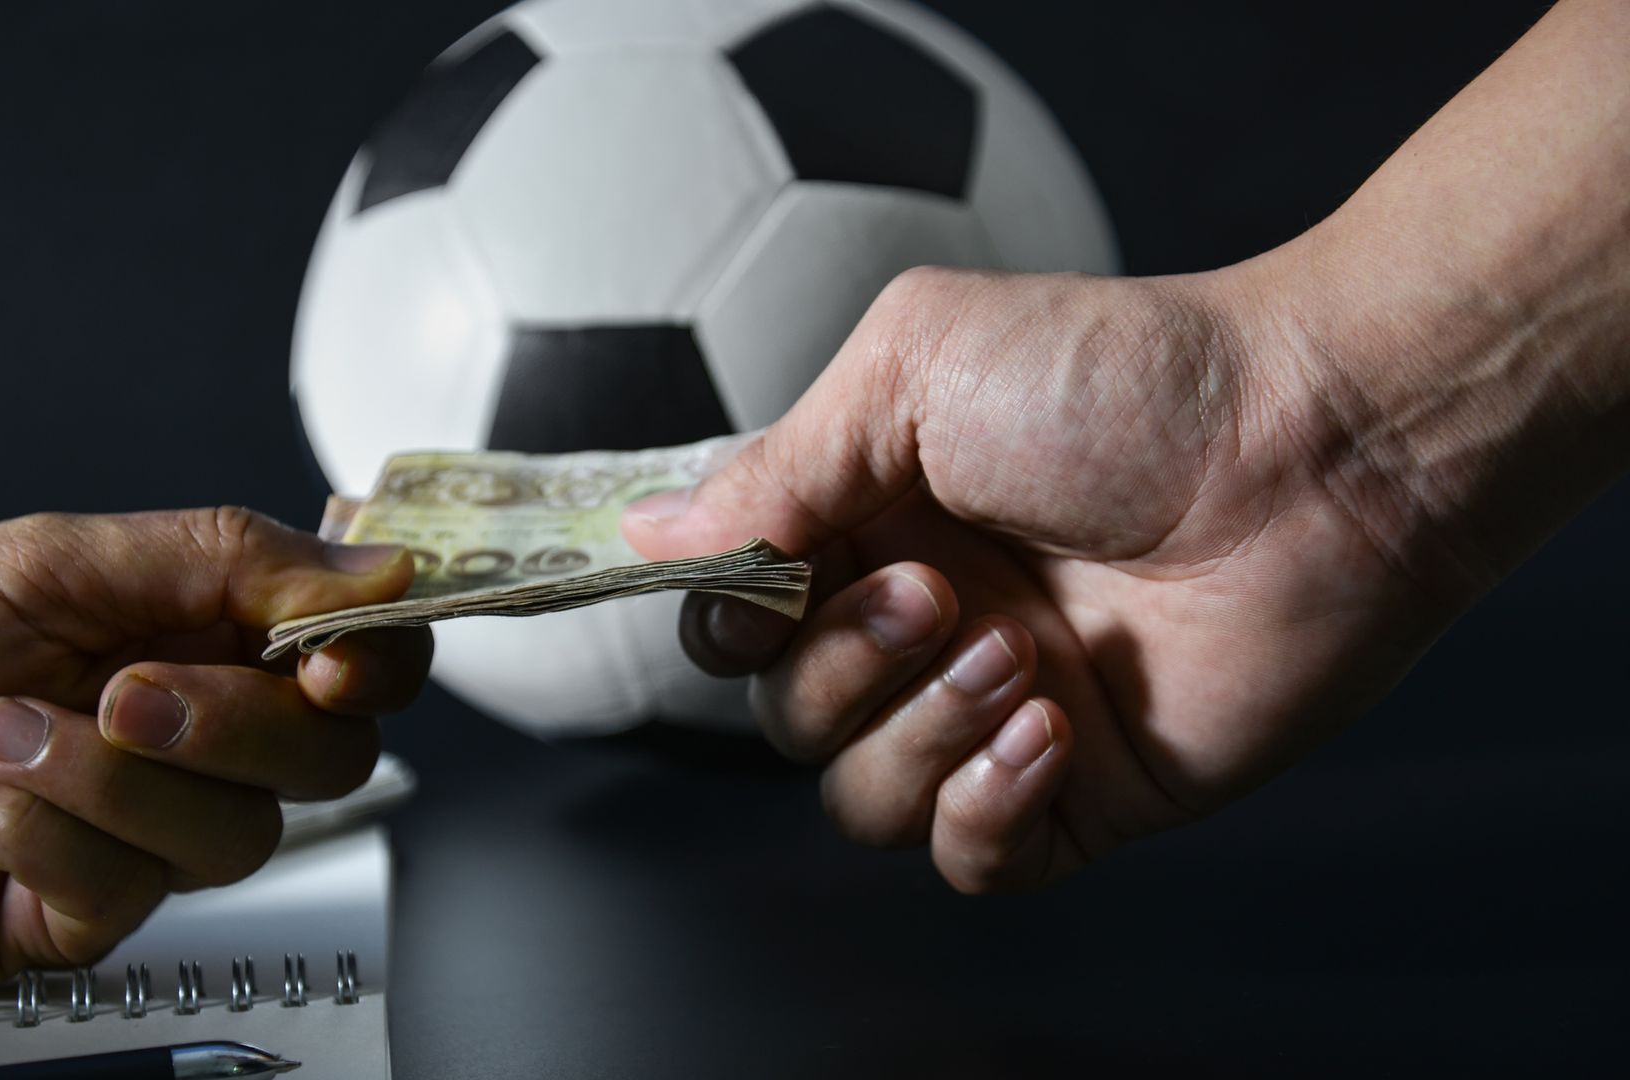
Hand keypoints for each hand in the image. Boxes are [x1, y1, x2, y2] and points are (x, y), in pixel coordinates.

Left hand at [0, 508, 430, 974]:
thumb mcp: (52, 558)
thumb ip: (226, 557)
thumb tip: (377, 566)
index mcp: (202, 630)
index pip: (360, 657)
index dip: (374, 661)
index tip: (332, 659)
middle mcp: (194, 733)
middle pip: (326, 757)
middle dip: (226, 725)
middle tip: (121, 689)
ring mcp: (147, 830)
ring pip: (233, 835)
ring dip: (101, 780)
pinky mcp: (87, 913)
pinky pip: (128, 894)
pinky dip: (35, 838)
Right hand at [624, 0, 1629, 893]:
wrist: (1318, 450)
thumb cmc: (1126, 381)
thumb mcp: (914, 369)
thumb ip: (777, 468)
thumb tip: (648, 533)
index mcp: (869, 524)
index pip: (736, 615)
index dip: (729, 616)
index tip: (763, 584)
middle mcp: (920, 625)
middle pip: (784, 717)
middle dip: (842, 667)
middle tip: (936, 591)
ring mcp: (993, 711)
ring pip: (859, 800)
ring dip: (917, 734)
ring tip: (1019, 653)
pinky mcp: (1075, 790)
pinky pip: (966, 860)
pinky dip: (983, 808)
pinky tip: (1051, 726)